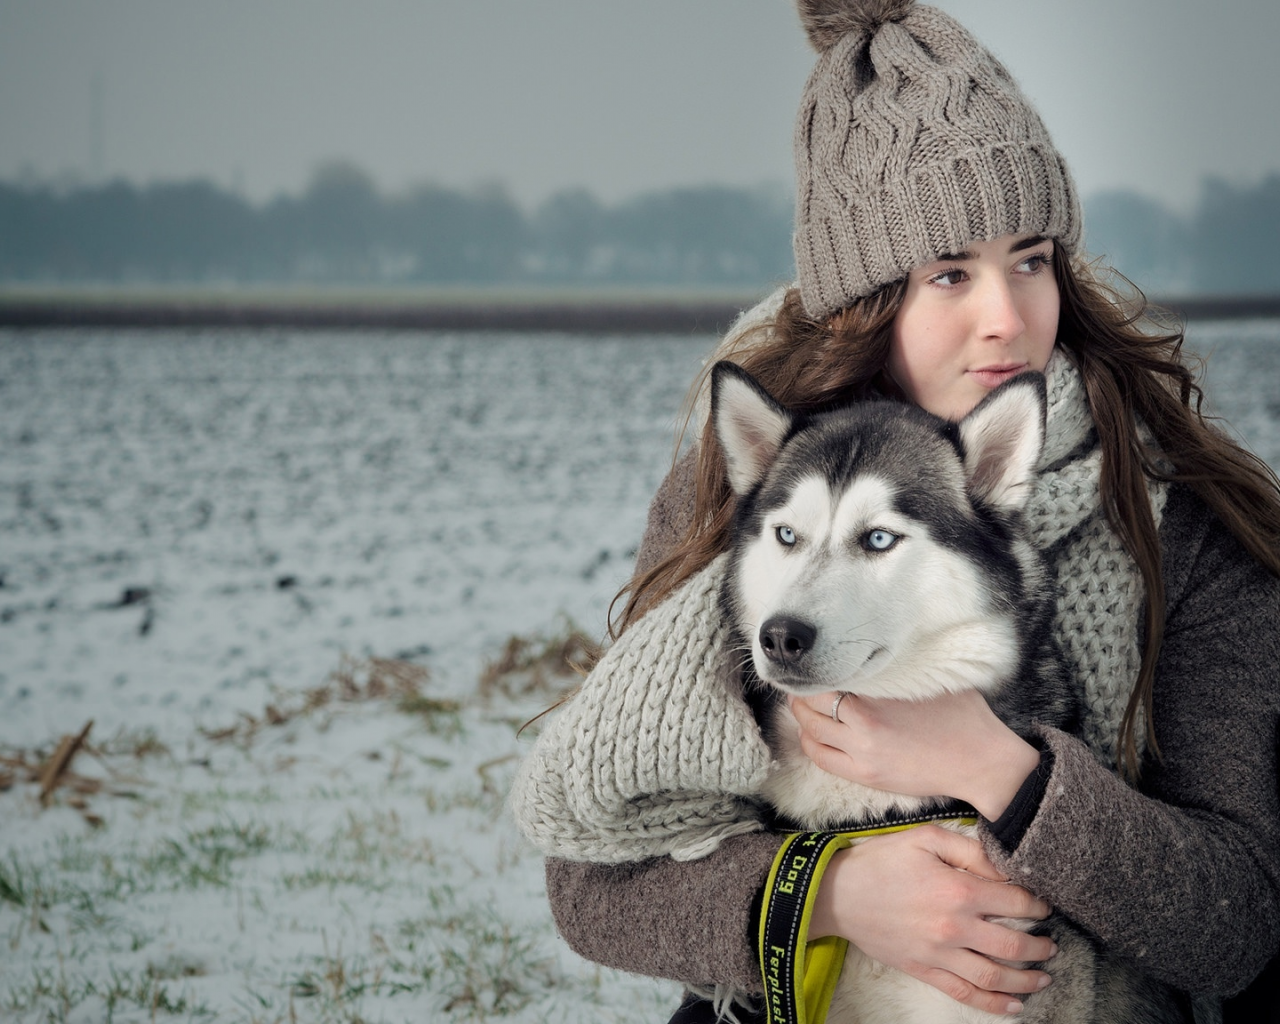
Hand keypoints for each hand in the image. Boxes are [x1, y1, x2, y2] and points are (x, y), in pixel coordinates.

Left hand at [790, 689, 1039, 820]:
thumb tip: (886, 640)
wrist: (981, 763)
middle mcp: (864, 729)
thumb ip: (902, 665)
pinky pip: (823, 760)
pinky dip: (811, 744)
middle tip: (799, 683)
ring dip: (802, 718)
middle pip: (811, 708)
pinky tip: (812, 733)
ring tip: (802, 705)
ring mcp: (863, 757)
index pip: (826, 683)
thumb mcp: (934, 678)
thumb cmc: (964, 716)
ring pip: (811, 734)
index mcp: (877, 701)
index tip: (811, 664)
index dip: (813, 673)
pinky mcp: (867, 776)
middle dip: (801, 694)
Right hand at [809, 825, 1055, 1014]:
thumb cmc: (880, 860)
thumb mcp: (924, 838)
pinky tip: (1013, 1006)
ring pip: (995, 977)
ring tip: (1044, 977)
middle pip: (1013, 945)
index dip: (1037, 905)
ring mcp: (939, 954)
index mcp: (958, 890)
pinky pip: (964, 994)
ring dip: (1026, 980)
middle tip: (1052, 945)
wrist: (837, 893)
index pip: (1014, 901)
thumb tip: (1004, 868)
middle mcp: (954, 927)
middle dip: (1040, 947)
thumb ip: (969, 850)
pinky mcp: (924, 970)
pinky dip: (993, 1005)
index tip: (1045, 906)